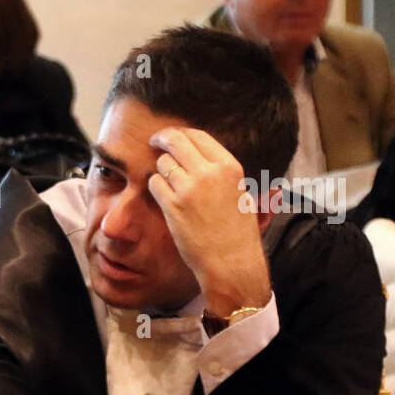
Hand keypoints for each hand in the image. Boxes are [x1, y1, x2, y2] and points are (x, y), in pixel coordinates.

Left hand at [147, 127, 270, 316]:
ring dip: (160, 169)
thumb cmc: (237, 232)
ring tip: (166, 182)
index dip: (180, 133)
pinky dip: (155, 187)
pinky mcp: (173, 206)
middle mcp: (209, 173)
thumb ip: (221, 172)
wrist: (231, 261)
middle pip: (175, 141)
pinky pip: (154, 183)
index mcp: (229, 167)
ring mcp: (189, 189)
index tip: (171, 137)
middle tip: (153, 143)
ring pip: (162, 163)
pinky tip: (162, 196)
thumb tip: (200, 154)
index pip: (197, 135)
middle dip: (161, 139)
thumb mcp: (240, 192)